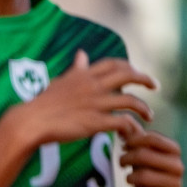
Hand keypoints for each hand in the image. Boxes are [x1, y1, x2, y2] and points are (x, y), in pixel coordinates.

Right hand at [2, 50, 156, 147]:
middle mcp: (93, 86)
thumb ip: (77, 69)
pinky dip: (132, 127)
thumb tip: (82, 53)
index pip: (114, 64)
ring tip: (149, 117)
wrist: (31, 122)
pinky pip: (123, 122)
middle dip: (145, 79)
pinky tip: (133, 133)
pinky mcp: (95, 122)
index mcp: (84, 75)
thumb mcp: (61, 81)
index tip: (138, 73)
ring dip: (144, 109)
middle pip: (128, 75)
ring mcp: (95, 104)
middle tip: (155, 86)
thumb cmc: (42, 104)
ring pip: (131, 101)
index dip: (130, 66)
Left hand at [118, 124, 183, 186]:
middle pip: (145, 156)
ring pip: (144, 176)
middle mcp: (178, 167)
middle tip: (121, 162)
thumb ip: (132, 136)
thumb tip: (124, 118)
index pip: (153, 139)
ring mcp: (176, 186)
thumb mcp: (137, 153)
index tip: (124, 145)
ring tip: (128, 178)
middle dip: (127, 158)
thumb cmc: (143, 172)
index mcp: (174, 151)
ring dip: (130, 177)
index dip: (134, 140)